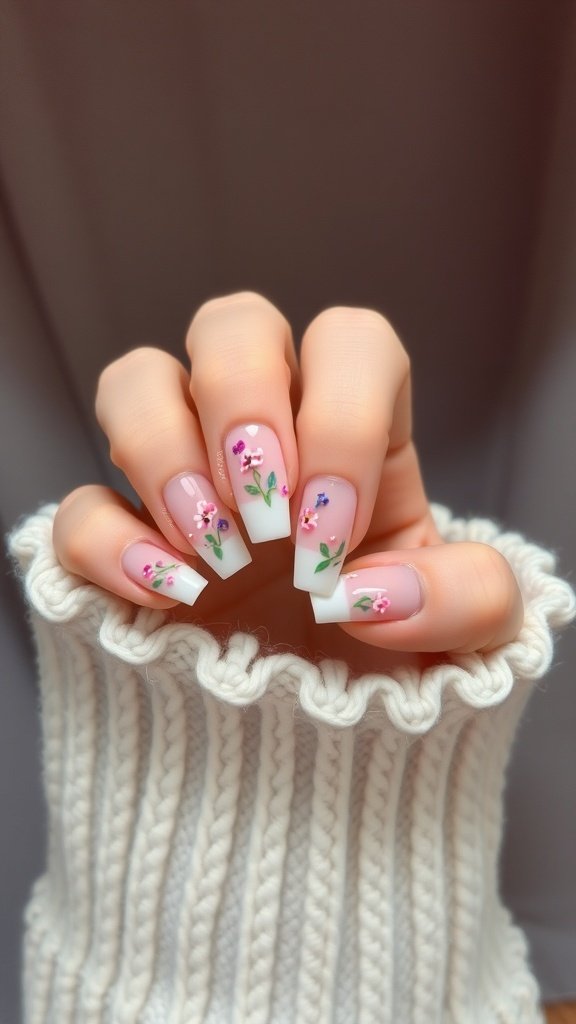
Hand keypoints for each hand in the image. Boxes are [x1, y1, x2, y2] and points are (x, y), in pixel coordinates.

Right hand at [53, 291, 523, 676]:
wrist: (326, 746)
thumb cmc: (397, 668)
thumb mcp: (473, 639)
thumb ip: (471, 600)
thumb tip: (374, 589)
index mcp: (358, 438)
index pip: (350, 343)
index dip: (341, 418)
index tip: (332, 533)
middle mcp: (267, 441)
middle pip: (234, 325)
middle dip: (241, 403)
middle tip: (264, 517)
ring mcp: (187, 485)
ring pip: (138, 380)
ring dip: (164, 453)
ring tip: (212, 552)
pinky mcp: (125, 546)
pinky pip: (79, 504)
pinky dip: (108, 542)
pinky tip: (164, 596)